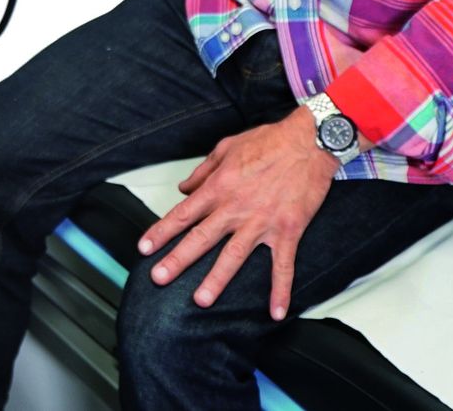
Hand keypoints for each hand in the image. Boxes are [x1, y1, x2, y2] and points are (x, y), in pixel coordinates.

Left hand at [135, 108, 334, 320]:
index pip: (184, 213)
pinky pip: (283, 266)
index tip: (144, 248)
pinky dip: (280, 290)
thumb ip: (203, 170)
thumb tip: (184, 188)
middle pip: (201, 237)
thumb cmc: (268, 141)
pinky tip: (276, 312)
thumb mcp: (227, 147)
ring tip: (201, 299)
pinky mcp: (287, 230)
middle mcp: (235, 207)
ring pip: (234, 255)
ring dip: (217, 279)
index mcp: (219, 186)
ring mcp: (261, 221)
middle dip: (178, 259)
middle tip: (158, 278)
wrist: (308, 142)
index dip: (162, 231)